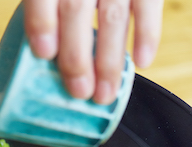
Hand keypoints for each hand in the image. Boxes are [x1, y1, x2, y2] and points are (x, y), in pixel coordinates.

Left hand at [24, 0, 162, 104]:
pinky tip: (142, 62)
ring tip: (104, 93)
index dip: (42, 23)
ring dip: (109, 60)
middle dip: (77, 56)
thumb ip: (46, 14)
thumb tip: (44, 63)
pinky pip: (149, 7)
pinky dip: (147, 36)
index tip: (45, 54)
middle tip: (79, 91)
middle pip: (76, 10)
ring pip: (112, 16)